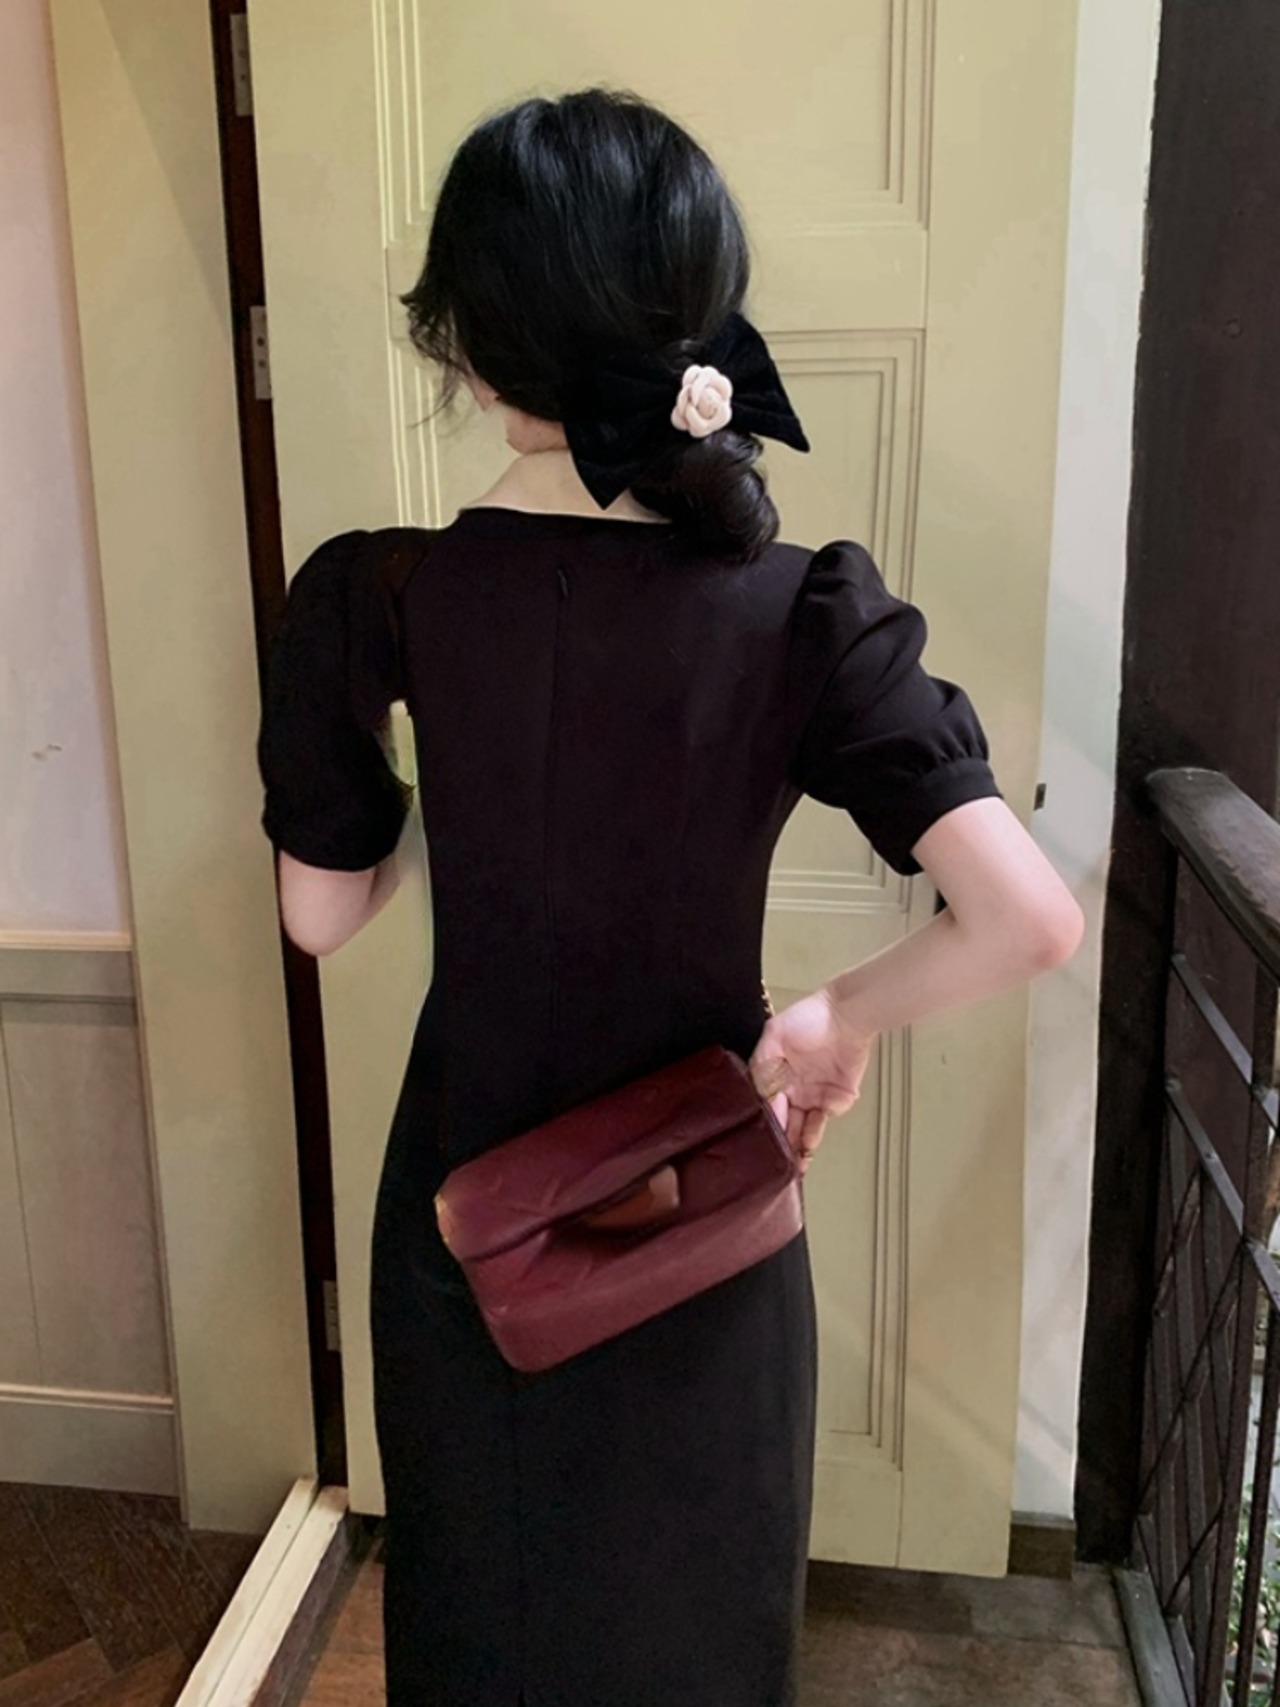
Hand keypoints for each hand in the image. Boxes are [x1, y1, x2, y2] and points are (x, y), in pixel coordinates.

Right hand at [749, 988, 875, 1173]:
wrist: (849, 1017)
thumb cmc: (810, 1018)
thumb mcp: (774, 1035)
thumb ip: (760, 1065)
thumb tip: (753, 1095)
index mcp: (773, 1075)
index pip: (762, 1105)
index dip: (758, 1122)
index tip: (752, 1139)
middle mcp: (790, 1090)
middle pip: (779, 1122)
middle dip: (773, 1142)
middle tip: (766, 1163)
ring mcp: (811, 1097)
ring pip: (797, 1129)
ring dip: (791, 1148)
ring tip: (784, 1166)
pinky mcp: (833, 1102)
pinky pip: (818, 1125)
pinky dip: (810, 1138)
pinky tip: (803, 1148)